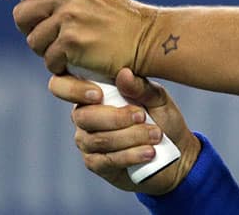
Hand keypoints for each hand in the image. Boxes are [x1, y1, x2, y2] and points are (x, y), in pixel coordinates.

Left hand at [0, 0, 157, 77]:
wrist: (145, 37)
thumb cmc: (113, 16)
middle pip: (19, 14)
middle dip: (30, 28)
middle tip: (53, 32)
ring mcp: (69, 17)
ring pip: (32, 40)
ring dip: (47, 49)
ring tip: (70, 46)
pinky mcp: (72, 43)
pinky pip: (48, 60)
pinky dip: (60, 65)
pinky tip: (78, 58)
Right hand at [52, 67, 200, 193]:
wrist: (175, 152)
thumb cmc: (162, 118)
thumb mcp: (157, 98)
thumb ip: (140, 87)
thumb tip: (123, 74)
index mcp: (93, 93)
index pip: (63, 86)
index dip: (73, 89)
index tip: (98, 94)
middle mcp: (84, 116)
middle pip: (83, 117)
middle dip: (115, 117)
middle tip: (142, 116)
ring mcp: (87, 141)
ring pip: (98, 139)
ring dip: (130, 137)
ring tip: (155, 135)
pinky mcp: (96, 164)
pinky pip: (106, 160)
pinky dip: (130, 155)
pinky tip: (149, 152)